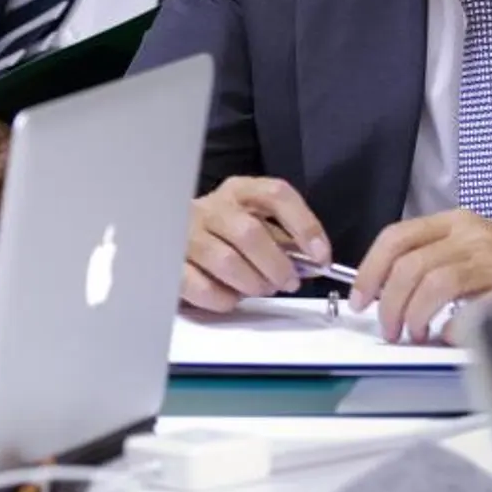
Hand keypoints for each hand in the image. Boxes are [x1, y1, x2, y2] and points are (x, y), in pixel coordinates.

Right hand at [181, 176, 329, 312]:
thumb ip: (283, 239)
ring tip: (260, 290)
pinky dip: (225, 299)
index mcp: (238, 192)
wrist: (171, 238)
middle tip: (288, 282)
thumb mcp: (254, 224)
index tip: (320, 256)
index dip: (303, 225)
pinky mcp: (172, 264)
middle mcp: (210, 207)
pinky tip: (231, 298)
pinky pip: (202, 287)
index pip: (276, 194)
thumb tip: (314, 260)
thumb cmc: (223, 235)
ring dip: (253, 284)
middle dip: (277, 265)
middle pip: (250, 233)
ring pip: (226, 261)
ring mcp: (186, 234)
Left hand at [351, 210, 491, 344]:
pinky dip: (457, 326)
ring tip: (414, 334)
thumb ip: (426, 259)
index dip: (369, 271)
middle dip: (390, 302)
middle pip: (410, 264)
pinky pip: (478, 306)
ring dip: (416, 315)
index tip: (360, 299)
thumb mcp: (465, 246)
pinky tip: (450, 335)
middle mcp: (471, 235)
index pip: (395, 238)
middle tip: (388, 328)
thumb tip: (380, 291)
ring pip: (435, 282)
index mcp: (452, 222)